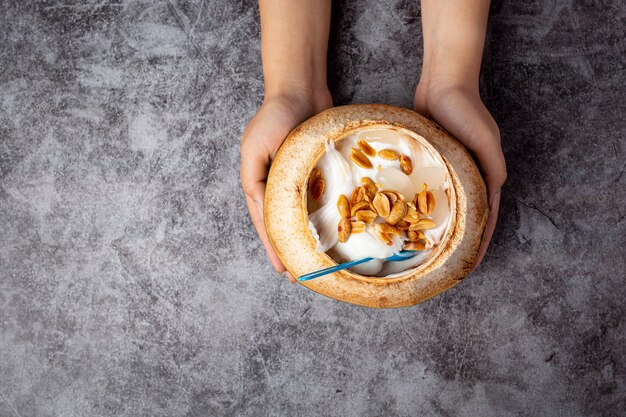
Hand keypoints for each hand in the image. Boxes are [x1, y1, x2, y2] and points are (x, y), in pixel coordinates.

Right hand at [241, 90, 331, 281]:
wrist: (299, 88)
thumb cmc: (276, 114)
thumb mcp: (259, 146)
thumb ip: (259, 177)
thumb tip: (265, 210)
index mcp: (257, 180)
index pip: (264, 221)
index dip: (273, 246)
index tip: (283, 269)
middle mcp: (273, 182)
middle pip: (279, 222)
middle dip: (287, 249)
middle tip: (298, 275)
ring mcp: (292, 177)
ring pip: (297, 214)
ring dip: (302, 236)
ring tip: (311, 259)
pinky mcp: (311, 169)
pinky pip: (314, 197)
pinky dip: (317, 215)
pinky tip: (327, 229)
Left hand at [415, 82, 506, 268]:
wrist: (443, 83)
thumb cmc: (464, 109)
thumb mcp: (483, 139)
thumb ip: (491, 165)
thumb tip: (495, 193)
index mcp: (488, 172)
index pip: (487, 216)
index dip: (480, 242)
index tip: (470, 265)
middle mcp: (473, 172)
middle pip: (470, 214)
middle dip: (463, 240)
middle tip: (449, 263)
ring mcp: (454, 166)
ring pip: (450, 203)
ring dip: (445, 224)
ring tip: (433, 247)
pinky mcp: (436, 158)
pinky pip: (433, 187)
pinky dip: (428, 203)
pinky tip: (415, 217)